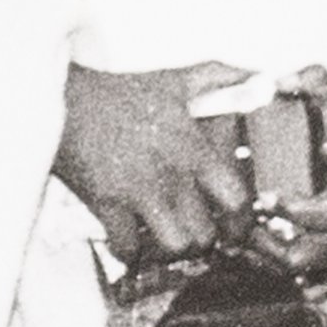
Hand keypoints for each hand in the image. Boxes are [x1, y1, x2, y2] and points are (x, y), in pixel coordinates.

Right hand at [54, 59, 259, 266]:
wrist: (64, 99)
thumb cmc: (120, 92)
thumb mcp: (176, 79)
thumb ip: (223, 76)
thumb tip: (263, 75)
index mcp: (193, 149)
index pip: (235, 200)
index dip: (239, 222)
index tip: (233, 229)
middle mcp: (171, 175)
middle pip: (205, 233)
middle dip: (200, 239)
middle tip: (192, 234)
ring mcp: (138, 192)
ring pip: (173, 246)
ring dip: (169, 249)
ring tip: (163, 240)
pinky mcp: (104, 203)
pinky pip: (127, 247)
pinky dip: (129, 251)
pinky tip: (127, 239)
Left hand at [254, 80, 326, 270]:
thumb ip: (317, 84)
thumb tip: (281, 76)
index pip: (326, 215)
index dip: (295, 211)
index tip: (265, 198)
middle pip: (304, 254)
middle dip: (265, 245)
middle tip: (235, 225)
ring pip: (297, 267)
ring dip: (262, 256)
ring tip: (232, 236)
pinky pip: (297, 271)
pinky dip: (269, 261)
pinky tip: (244, 244)